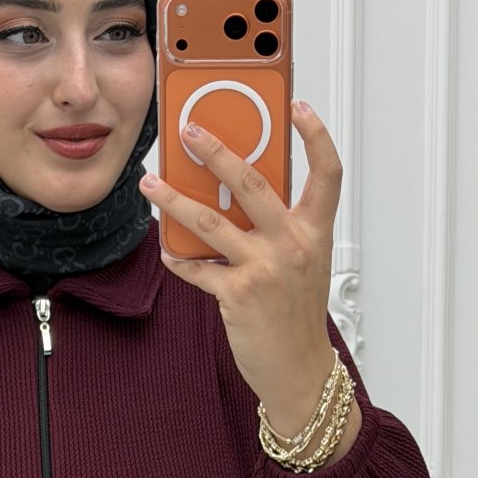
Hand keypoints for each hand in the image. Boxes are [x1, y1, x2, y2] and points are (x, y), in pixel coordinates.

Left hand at [139, 103, 341, 433]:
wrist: (299, 371)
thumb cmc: (297, 316)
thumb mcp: (302, 264)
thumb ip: (278, 228)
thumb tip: (234, 196)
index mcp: (314, 232)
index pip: (326, 173)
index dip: (315, 135)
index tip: (297, 106)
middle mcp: (293, 244)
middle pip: (252, 182)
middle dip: (217, 149)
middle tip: (190, 129)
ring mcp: (265, 268)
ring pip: (210, 221)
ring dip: (174, 199)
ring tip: (151, 183)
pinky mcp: (238, 294)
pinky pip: (197, 268)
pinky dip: (179, 259)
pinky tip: (168, 250)